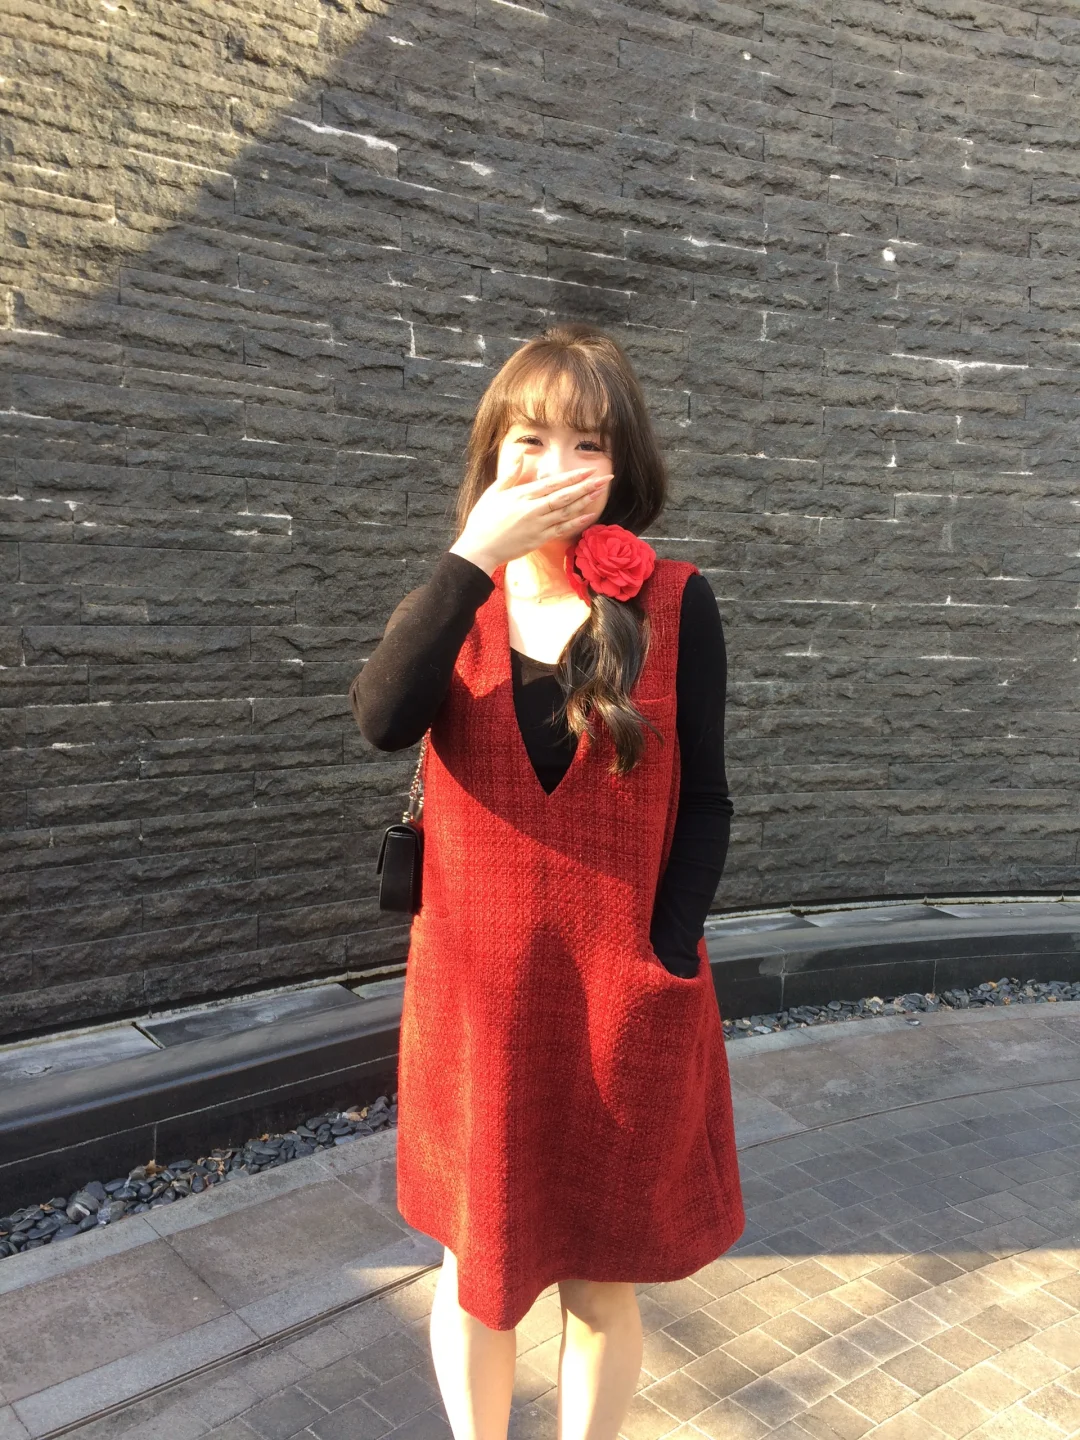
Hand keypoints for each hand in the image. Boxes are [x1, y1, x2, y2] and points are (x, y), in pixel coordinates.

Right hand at [449, 454, 611, 574]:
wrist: (479, 549)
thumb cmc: (483, 520)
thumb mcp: (493, 492)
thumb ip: (510, 474)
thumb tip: (521, 455)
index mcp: (523, 495)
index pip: (554, 483)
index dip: (574, 477)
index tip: (589, 470)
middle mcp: (534, 509)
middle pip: (566, 495)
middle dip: (587, 485)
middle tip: (606, 478)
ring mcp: (539, 525)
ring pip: (567, 510)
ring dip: (586, 500)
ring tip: (600, 491)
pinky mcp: (540, 539)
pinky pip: (562, 528)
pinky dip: (576, 521)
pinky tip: (589, 515)